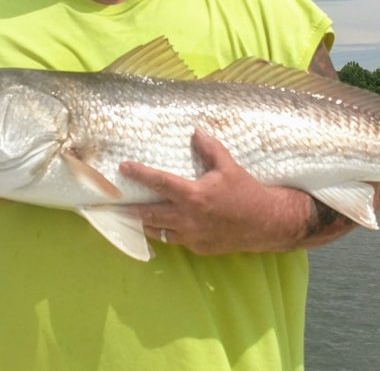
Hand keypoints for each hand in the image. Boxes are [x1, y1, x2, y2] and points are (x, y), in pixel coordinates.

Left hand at [119, 129, 320, 254]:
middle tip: (113, 204)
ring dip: (143, 224)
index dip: (140, 174)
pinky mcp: (198, 248)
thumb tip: (195, 132)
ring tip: (129, 217)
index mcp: (194, 195)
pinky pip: (175, 240)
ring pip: (157, 232)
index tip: (124, 168)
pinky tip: (160, 227)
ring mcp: (192, 236)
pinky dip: (165, 233)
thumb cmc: (246, 192)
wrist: (267, 223)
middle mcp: (188, 218)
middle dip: (129, 209)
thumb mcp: (229, 167)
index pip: (159, 182)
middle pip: (149, 214)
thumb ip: (210, 149)